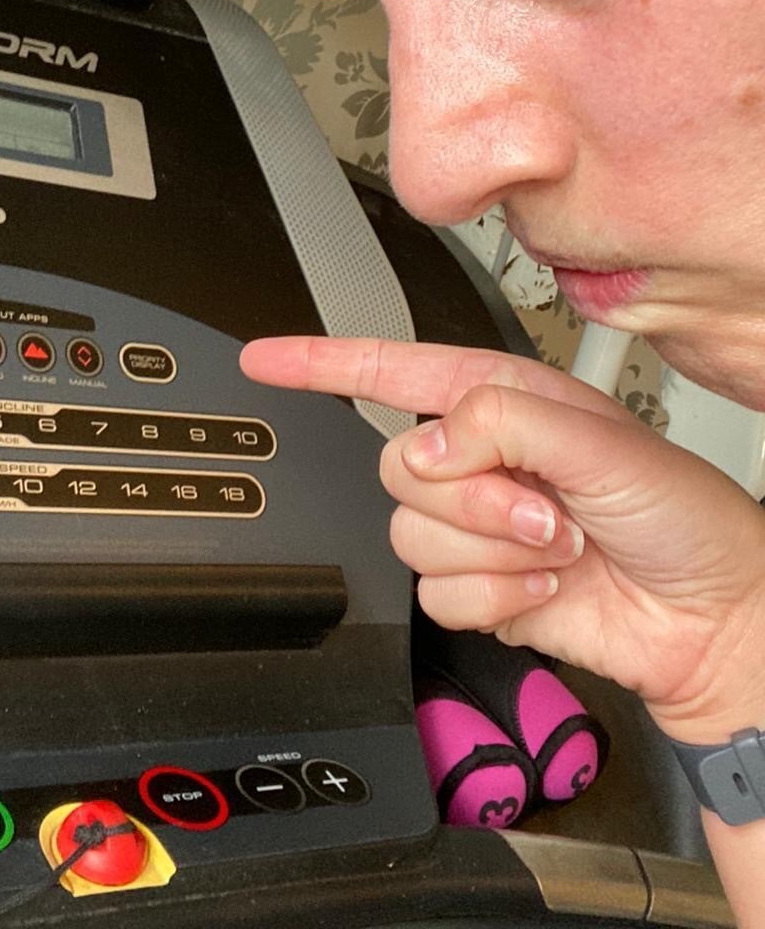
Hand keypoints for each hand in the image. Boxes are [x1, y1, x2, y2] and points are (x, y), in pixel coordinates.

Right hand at [241, 336, 764, 745]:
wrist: (711, 617)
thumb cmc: (682, 516)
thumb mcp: (602, 441)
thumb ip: (502, 424)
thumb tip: (427, 446)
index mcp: (498, 400)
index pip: (388, 368)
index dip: (320, 360)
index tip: (263, 357)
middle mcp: (478, 459)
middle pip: (397, 466)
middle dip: (473, 498)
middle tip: (540, 510)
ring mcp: (475, 527)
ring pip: (411, 535)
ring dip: (492, 553)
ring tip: (553, 550)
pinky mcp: (479, 589)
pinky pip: (436, 595)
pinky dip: (495, 599)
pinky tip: (543, 589)